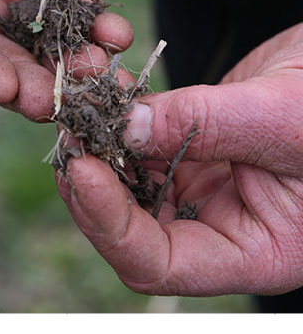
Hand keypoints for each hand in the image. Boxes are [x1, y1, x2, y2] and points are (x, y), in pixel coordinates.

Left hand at [58, 22, 302, 295]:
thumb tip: (122, 129)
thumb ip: (204, 124)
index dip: (111, 225)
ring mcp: (206, 189)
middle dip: (93, 183)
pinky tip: (102, 85)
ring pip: (127, 183)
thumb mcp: (284, 116)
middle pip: (131, 227)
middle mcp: (223, 230)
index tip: (82, 171)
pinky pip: (139, 143)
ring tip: (79, 102)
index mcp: (256, 253)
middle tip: (67, 131)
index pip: (160, 264)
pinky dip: (116, 118)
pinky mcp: (195, 149)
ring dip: (97, 146)